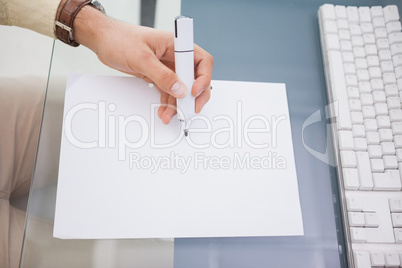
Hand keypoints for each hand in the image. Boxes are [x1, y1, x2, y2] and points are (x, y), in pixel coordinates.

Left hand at [74, 6, 212, 123]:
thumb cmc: (119, 39)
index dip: (203, 78)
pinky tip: (164, 111)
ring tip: (170, 115)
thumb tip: (179, 90)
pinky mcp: (158, 75)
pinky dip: (168, 103)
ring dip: (178, 104)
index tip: (194, 91)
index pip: (202, 60)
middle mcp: (174, 56)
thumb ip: (162, 75)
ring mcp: (167, 66)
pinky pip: (168, 92)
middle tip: (191, 109)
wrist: (103, 41)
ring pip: (181, 89)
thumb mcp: (141, 58)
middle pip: (195, 78)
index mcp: (176, 44)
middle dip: (194, 96)